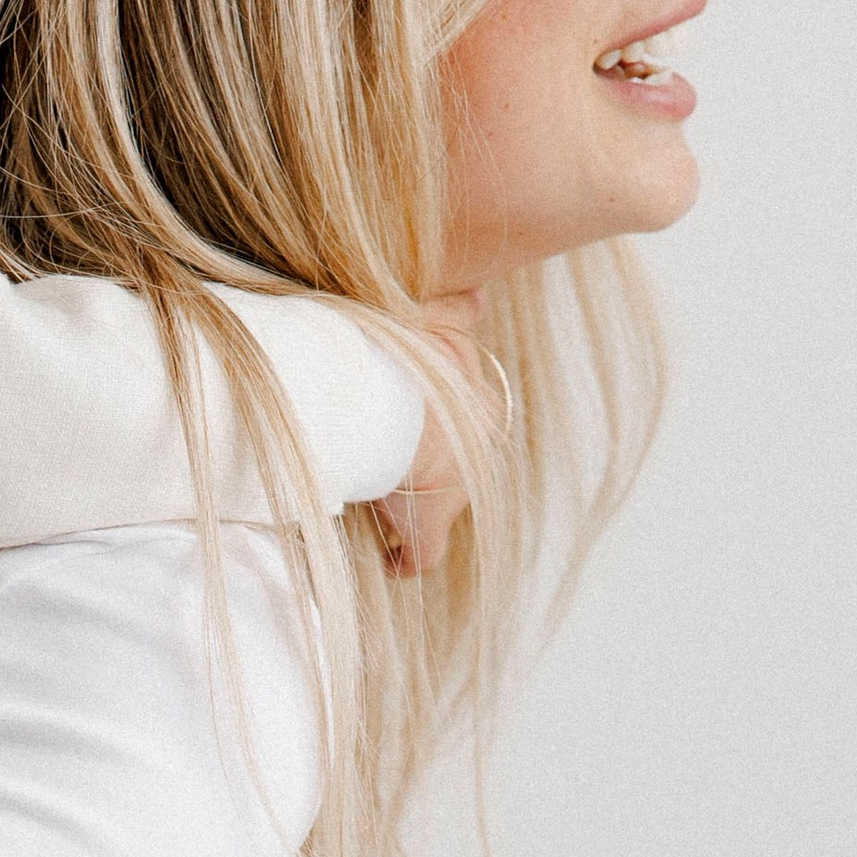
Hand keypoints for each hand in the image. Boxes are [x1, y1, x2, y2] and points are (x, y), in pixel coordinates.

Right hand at [373, 302, 498, 578]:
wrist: (400, 405)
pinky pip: (420, 556)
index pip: (466, 421)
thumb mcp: (442, 319)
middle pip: (458, 468)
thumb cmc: (410, 359)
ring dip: (413, 509)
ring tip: (375, 509)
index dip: (438, 426)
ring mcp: (456, 496)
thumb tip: (481, 294)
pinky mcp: (429, 530)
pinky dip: (403, 561)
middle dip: (429, 470)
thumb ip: (463, 308)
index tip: (411, 432)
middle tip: (390, 468)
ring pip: (438, 508)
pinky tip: (386, 562)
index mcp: (479, 407)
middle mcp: (476, 454)